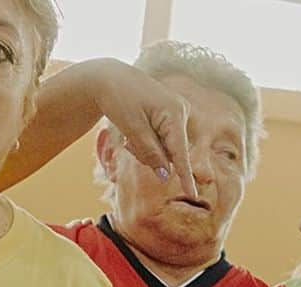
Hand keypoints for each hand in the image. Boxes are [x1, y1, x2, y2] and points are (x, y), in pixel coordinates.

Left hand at [88, 58, 196, 198]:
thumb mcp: (132, 129)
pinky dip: (150, 143)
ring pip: (167, 148)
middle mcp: (181, 111)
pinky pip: (164, 140)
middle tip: (129, 145)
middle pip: (172, 152)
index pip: (180, 151)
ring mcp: (177, 112)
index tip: (193, 194)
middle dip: (151, 156)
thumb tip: (166, 176)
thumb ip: (150, 154)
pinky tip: (137, 132)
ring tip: (130, 135)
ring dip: (148, 150)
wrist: (108, 77)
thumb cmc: (118, 98)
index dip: (185, 175)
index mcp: (174, 112)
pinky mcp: (171, 115)